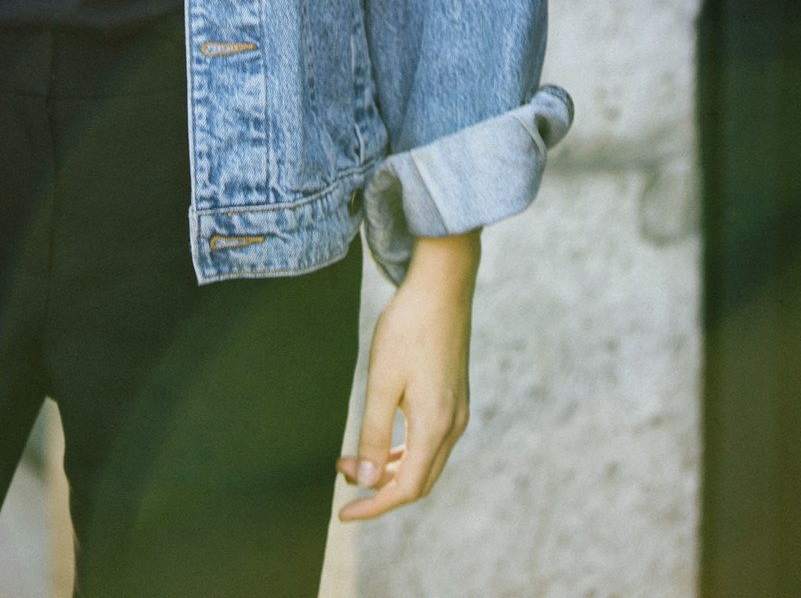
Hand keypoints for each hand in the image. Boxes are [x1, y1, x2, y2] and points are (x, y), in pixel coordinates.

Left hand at [337, 228, 478, 520]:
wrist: (442, 287)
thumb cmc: (408, 329)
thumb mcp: (382, 381)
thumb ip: (372, 433)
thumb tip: (364, 481)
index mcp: (435, 426)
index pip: (406, 488)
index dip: (374, 507)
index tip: (342, 514)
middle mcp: (453, 426)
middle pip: (418, 481)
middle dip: (379, 488)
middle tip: (342, 476)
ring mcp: (458, 412)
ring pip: (425, 462)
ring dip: (390, 468)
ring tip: (353, 459)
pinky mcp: (455, 398)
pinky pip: (430, 442)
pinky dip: (404, 450)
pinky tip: (381, 440)